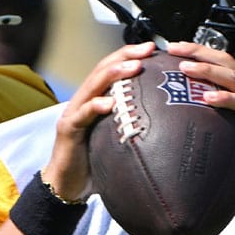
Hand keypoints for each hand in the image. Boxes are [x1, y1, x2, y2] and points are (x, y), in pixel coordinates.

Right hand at [41, 42, 156, 199]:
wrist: (66, 185)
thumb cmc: (94, 163)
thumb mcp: (118, 139)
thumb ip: (133, 126)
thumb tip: (168, 123)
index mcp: (96, 100)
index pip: (112, 69)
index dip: (130, 56)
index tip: (152, 49)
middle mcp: (84, 101)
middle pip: (103, 69)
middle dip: (125, 56)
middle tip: (147, 50)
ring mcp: (74, 113)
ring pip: (92, 85)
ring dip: (113, 74)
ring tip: (133, 67)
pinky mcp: (68, 130)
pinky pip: (82, 114)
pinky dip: (95, 106)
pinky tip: (109, 103)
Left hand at [166, 41, 234, 197]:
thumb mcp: (233, 124)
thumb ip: (217, 113)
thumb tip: (187, 110)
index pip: (221, 61)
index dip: (199, 52)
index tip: (175, 48)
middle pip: (226, 61)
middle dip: (198, 52)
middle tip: (175, 48)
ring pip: (233, 78)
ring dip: (208, 71)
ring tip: (186, 69)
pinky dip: (225, 98)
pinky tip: (208, 98)